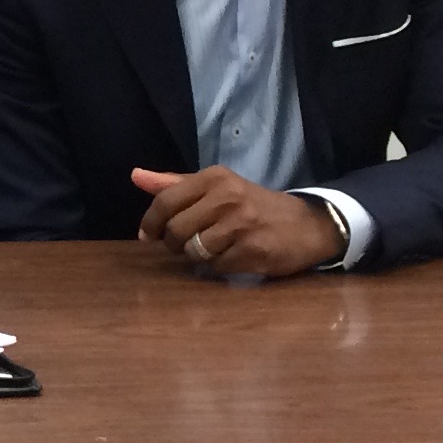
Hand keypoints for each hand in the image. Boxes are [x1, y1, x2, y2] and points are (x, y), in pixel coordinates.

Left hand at [132, 168, 341, 278]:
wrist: (307, 225)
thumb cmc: (252, 205)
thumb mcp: (216, 187)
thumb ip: (174, 184)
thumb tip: (135, 176)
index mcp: (214, 178)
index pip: (165, 201)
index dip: (151, 223)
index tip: (147, 236)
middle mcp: (227, 197)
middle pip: (177, 230)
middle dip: (175, 244)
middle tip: (185, 245)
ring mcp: (242, 224)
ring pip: (195, 251)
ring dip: (198, 257)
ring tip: (214, 249)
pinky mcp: (255, 250)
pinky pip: (217, 267)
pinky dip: (219, 267)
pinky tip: (233, 257)